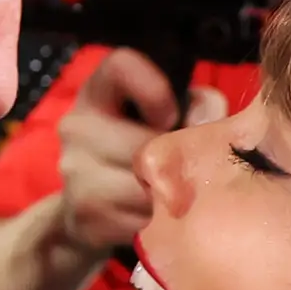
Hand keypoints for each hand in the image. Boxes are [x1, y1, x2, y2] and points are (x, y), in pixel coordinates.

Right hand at [50, 49, 227, 270]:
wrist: (90, 209)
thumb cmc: (141, 151)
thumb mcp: (168, 119)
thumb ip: (198, 109)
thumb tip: (214, 124)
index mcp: (98, 92)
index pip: (120, 65)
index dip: (155, 89)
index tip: (171, 115)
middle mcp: (77, 125)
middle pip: (143, 144)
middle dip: (175, 161)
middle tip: (187, 169)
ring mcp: (76, 172)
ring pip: (144, 186)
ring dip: (172, 195)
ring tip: (177, 194)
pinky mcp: (84, 214)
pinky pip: (140, 220)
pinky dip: (160, 224)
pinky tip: (159, 219)